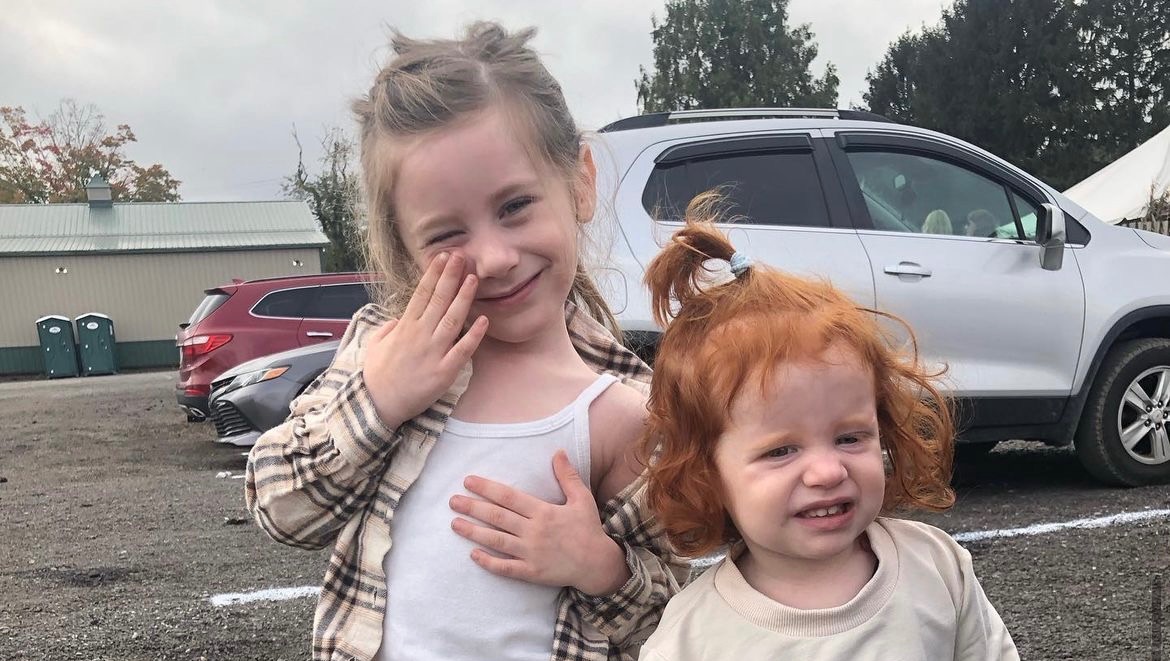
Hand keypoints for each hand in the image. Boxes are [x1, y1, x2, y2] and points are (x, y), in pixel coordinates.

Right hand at [363, 252, 488, 428]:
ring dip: (464, 297)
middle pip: (438, 300)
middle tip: (462, 256)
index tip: (443, 257)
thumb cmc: (376, 375)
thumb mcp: (375, 345)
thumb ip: (388, 328)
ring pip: (452, 319)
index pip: (421, 293)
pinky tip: (484, 320)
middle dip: (451, 276)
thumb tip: (399, 319)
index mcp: (404, 327)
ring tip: (474, 278)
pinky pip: (462, 350)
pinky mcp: (444, 372)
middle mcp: (420, 335)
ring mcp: (433, 353)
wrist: (378, 405)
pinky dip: (474, 335)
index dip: (433, 274)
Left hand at [449, 450, 630, 595]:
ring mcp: (531, 553)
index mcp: (543, 512)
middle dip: (473, 507)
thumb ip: (567, 476)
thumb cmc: (588, 529)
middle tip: (452, 501)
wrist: (597, 564)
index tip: (468, 481)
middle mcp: (534, 532)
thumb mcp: (582, 499)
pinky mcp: (531, 572)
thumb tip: (558, 452)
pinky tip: (473, 555)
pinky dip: (489, 562)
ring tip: (455, 524)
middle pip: (497, 517)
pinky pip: (506, 567)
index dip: (487, 488)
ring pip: (497, 541)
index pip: (509, 497)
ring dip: (474, 532)